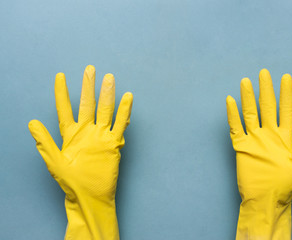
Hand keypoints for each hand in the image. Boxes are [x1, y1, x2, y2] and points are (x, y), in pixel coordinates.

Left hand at [29, 65, 132, 239]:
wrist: (89, 195)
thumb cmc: (70, 181)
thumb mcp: (54, 161)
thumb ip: (44, 142)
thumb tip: (31, 123)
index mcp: (70, 134)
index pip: (65, 109)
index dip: (62, 93)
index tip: (60, 76)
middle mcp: (86, 131)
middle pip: (87, 104)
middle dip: (88, 87)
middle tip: (90, 70)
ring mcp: (100, 136)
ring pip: (104, 111)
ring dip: (107, 95)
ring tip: (109, 78)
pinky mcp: (113, 143)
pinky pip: (120, 124)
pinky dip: (124, 112)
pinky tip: (128, 98)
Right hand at [226, 69, 291, 239]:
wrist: (265, 198)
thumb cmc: (285, 184)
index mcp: (284, 137)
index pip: (286, 111)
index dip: (286, 95)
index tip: (286, 78)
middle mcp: (268, 135)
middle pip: (267, 107)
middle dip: (266, 90)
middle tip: (264, 73)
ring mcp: (254, 139)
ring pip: (250, 114)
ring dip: (248, 98)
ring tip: (246, 82)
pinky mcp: (241, 147)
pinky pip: (235, 127)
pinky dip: (232, 115)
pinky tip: (230, 101)